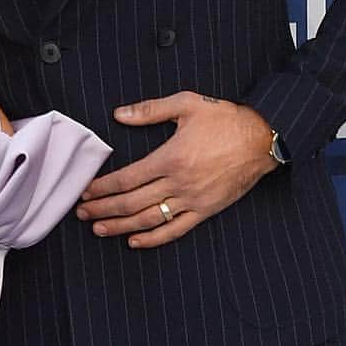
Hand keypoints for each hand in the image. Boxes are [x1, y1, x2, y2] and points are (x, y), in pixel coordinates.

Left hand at [76, 92, 276, 247]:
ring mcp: (192, 200)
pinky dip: (154, 239)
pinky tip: (135, 241)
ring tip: (99, 229)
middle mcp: (179, 183)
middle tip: (82, 213)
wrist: (263, 139)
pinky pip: (176, 230)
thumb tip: (119, 114)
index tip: (85, 192)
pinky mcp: (206, 211)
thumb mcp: (188, 104)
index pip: (127, 178)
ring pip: (149, 220)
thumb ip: (150, 110)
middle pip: (132, 202)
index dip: (103, 187)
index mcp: (170, 158)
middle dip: (103, 209)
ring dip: (121, 226)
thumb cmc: (226, 119)